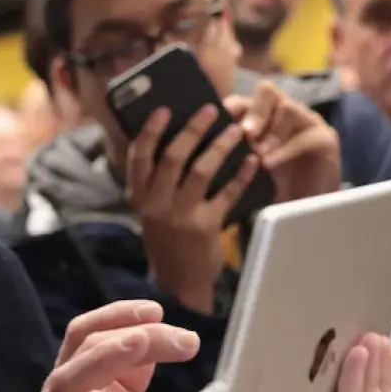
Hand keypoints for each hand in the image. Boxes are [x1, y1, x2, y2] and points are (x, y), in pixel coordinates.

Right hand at [16, 300, 200, 391]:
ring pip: (64, 385)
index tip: (155, 310)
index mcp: (68, 385)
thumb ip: (124, 380)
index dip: (116, 316)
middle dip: (124, 332)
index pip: (83, 335)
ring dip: (102, 357)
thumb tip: (150, 342)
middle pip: (78, 351)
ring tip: (138, 342)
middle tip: (169, 329)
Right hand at [125, 105, 260, 314]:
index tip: (164, 109)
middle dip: (192, 129)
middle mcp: (156, 204)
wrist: (179, 282)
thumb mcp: (150, 210)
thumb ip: (155, 182)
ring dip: (219, 146)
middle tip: (209, 110)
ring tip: (235, 129)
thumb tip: (176, 140)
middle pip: (173, 157)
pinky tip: (251, 161)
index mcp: (139, 197)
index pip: (139, 157)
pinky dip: (240, 175)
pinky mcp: (205, 227)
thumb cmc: (166, 238)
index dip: (151, 131)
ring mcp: (180, 216)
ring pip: (201, 171)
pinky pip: (226, 194)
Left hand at [224, 81, 340, 202]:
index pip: (242, 100)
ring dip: (271, 130)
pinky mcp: (325, 138)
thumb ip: (228, 153)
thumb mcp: (244, 168)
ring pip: (288, 108)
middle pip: (268, 91)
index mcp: (260, 115)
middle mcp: (283, 112)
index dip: (228, 108)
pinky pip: (306, 136)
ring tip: (258, 153)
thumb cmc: (269, 186)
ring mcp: (306, 121)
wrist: (303, 208)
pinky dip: (285, 150)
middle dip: (254, 111)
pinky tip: (269, 164)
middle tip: (244, 133)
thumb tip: (198, 147)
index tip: (215, 125)